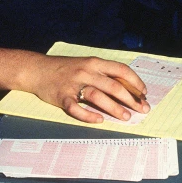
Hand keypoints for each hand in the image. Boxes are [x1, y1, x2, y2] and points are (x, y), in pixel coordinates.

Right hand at [27, 54, 149, 123]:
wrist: (37, 70)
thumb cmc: (65, 68)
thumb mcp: (86, 64)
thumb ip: (103, 73)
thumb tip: (126, 88)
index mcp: (94, 62)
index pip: (121, 70)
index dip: (135, 82)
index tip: (144, 93)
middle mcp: (86, 71)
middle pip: (113, 85)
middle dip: (131, 99)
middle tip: (141, 109)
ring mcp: (73, 84)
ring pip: (98, 96)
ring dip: (114, 108)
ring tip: (126, 117)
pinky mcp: (62, 96)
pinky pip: (76, 108)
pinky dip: (89, 115)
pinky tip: (99, 120)